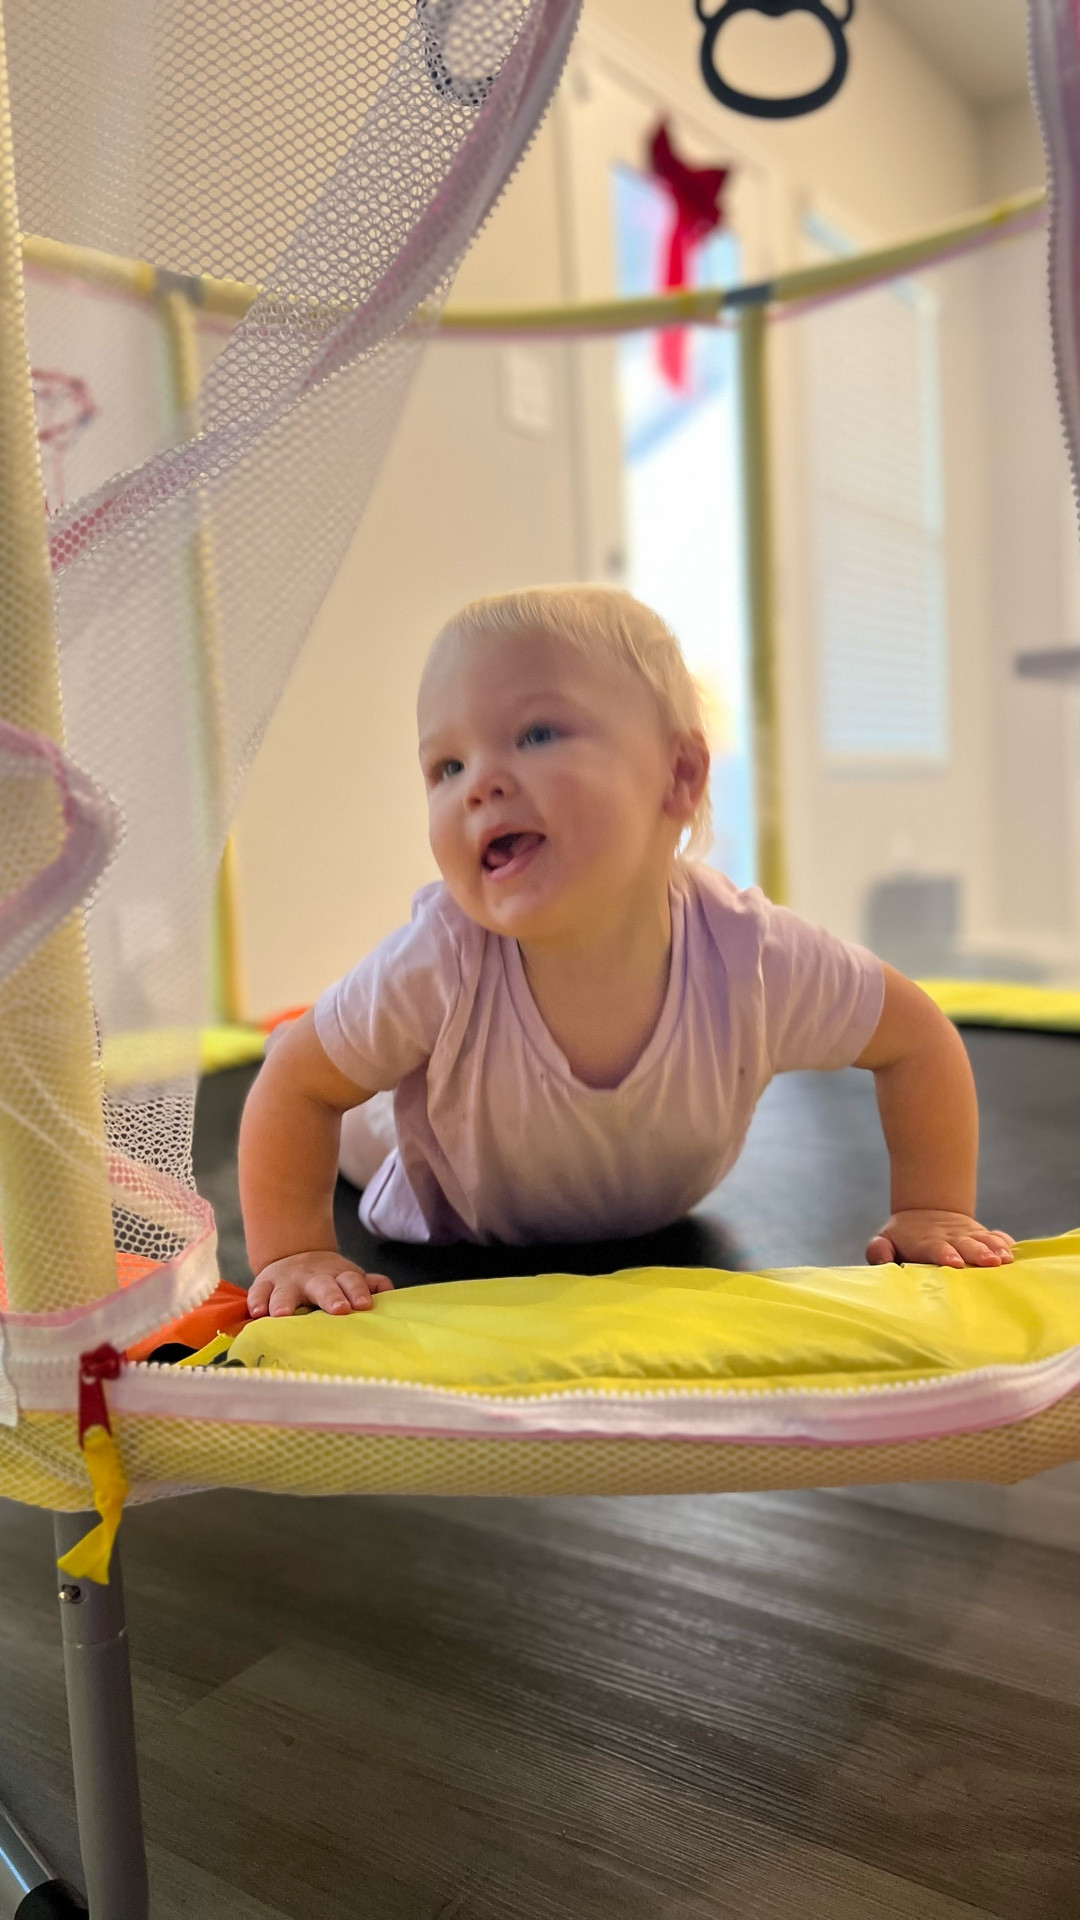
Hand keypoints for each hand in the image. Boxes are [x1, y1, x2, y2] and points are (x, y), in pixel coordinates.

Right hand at [248, 1251, 393, 1317]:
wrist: (296, 1258)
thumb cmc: (330, 1280)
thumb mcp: (350, 1279)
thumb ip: (369, 1286)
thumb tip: (389, 1292)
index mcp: (339, 1277)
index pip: (352, 1282)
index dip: (358, 1292)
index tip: (363, 1305)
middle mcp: (314, 1278)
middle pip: (324, 1286)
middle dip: (330, 1297)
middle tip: (338, 1310)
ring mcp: (288, 1281)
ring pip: (286, 1292)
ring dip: (284, 1302)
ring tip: (282, 1315)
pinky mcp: (265, 1284)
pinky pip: (259, 1292)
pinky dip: (257, 1300)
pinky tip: (256, 1312)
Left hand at [866, 1211, 1014, 1268]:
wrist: (925, 1213)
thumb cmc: (902, 1237)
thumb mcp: (884, 1239)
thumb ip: (878, 1249)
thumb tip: (881, 1257)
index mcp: (926, 1241)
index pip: (935, 1247)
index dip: (945, 1254)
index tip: (954, 1263)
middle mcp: (951, 1238)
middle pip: (966, 1244)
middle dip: (978, 1253)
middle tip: (991, 1262)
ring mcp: (968, 1236)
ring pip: (984, 1240)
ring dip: (996, 1249)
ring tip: (1006, 1258)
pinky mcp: (981, 1236)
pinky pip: (996, 1237)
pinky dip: (1005, 1243)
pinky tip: (1015, 1251)